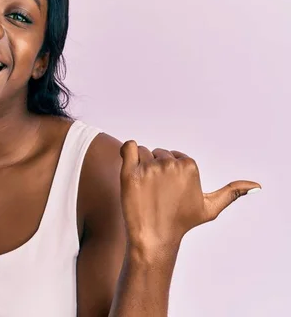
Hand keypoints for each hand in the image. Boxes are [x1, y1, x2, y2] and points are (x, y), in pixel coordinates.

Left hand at [119, 140, 260, 253]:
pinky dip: (128, 151)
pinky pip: (128, 147)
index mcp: (189, 166)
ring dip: (141, 165)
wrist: (154, 238)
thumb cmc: (182, 223)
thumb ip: (232, 192)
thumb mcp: (210, 208)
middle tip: (156, 192)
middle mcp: (170, 164)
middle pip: (158, 153)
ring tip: (144, 188)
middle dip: (155, 168)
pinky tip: (129, 164)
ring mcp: (149, 168)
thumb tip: (256, 186)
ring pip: (143, 153)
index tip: (169, 190)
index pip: (174, 156)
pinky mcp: (130, 172)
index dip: (170, 172)